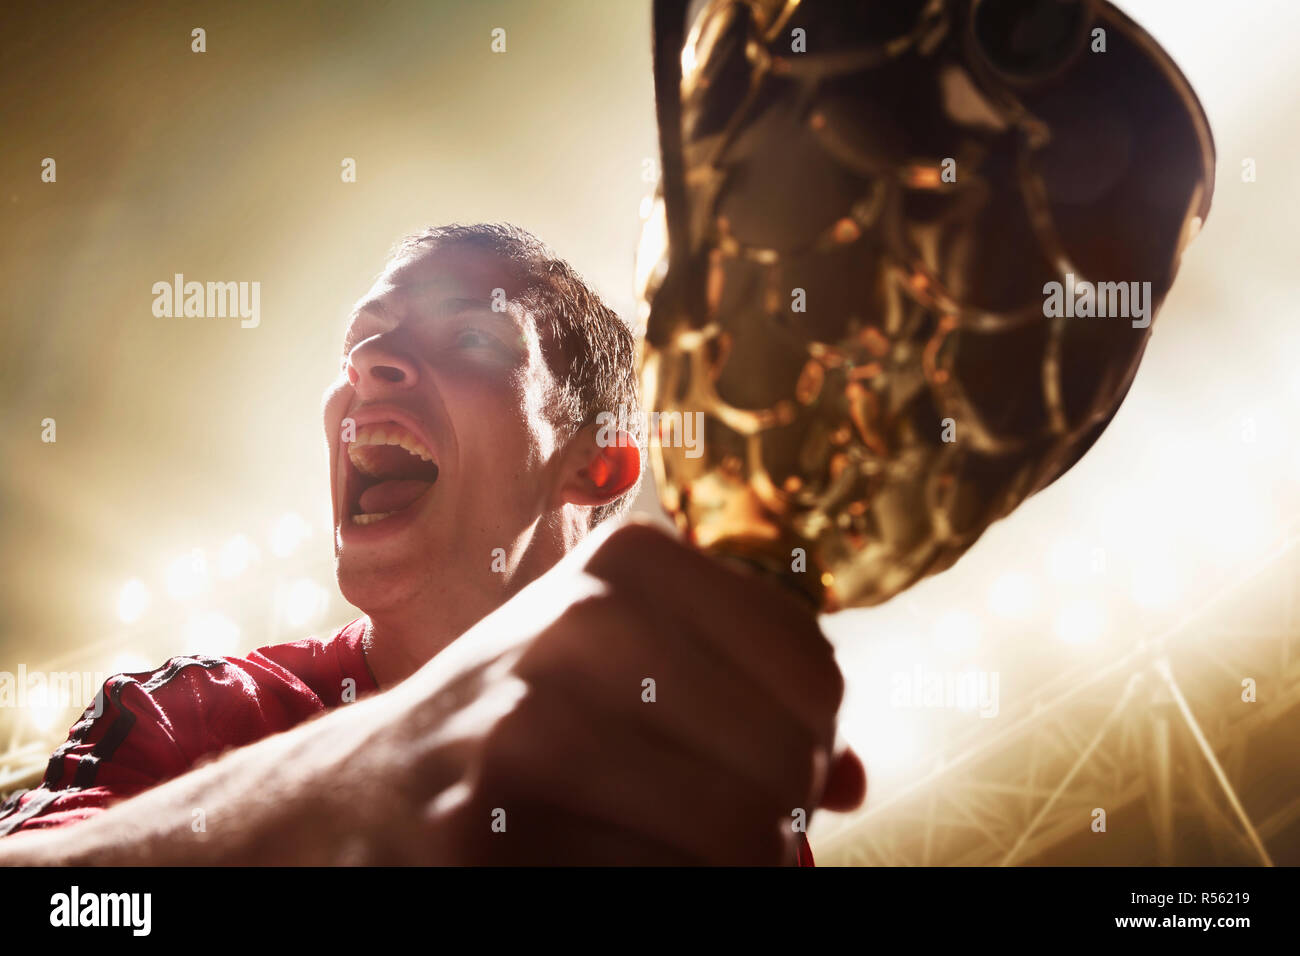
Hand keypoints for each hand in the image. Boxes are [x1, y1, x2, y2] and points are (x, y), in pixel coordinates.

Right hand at [342, 520, 862, 864]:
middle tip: (734, 827)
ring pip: (737, 834)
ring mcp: (528, 727)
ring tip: (687, 853)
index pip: (811, 669)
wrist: (359, 789)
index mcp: (629, 563)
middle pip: (784, 755)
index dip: (812, 740)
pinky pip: (660, 886)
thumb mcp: (621, 668)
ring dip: (738, 865)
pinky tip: (628, 868)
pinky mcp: (488, 831)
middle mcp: (581, 625)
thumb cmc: (519, 720)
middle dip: (778, 814)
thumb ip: (745, 701)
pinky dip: (680, 895)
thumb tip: (853, 781)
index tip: (771, 766)